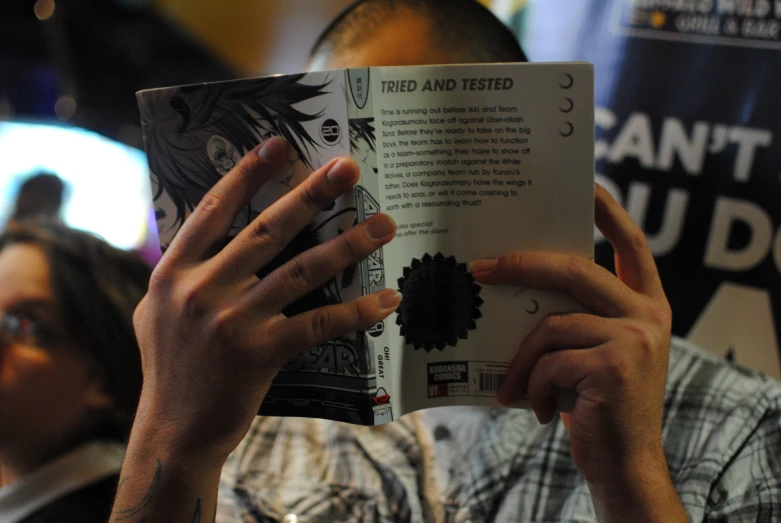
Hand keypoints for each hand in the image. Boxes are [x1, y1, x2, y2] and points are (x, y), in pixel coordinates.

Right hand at [132, 138, 399, 461]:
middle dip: (310, 194)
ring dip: (347, 244)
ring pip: (301, 271)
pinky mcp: (259, 354)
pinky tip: (387, 299)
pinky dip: (356, 311)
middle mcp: (199, 290)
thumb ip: (181, 271)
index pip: (213, 211)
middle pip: (266, 230)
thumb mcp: (155, 311)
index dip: (248, 174)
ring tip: (383, 225)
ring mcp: (230, 322)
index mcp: (172, 273)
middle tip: (347, 167)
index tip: (280, 145)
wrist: (173, 430)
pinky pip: (318, 324)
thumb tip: (207, 233)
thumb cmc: (171, 367)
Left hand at [471, 184, 681, 519]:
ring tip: (514, 388)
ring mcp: (635, 338)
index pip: (632, 244)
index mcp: (645, 304)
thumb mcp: (593, 352)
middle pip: (576, 269)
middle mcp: (648, 314)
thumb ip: (574, 316)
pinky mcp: (615, 365)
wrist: (623, 461)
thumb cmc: (596, 402)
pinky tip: (539, 410)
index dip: (609, 210)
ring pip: (552, 325)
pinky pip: (550, 361)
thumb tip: (512, 280)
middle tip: (480, 269)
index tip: (586, 183)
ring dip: (523, 361)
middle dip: (522, 266)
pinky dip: (534, 386)